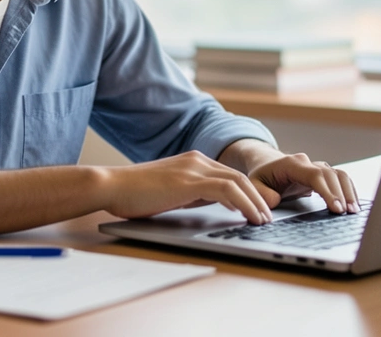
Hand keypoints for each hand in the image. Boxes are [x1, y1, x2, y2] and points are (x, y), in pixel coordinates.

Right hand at [101, 151, 273, 224]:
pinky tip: (249, 215)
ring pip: (238, 182)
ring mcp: (193, 169)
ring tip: (263, 220)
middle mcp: (196, 160)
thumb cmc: (133, 194)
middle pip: (240, 177)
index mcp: (192, 162)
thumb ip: (190, 193)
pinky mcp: (189, 181)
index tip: (259, 208)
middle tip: (269, 215)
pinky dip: (243, 202)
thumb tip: (210, 204)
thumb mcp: (169, 192)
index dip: (249, 192)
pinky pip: (226, 189)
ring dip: (255, 202)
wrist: (111, 186)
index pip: (230, 175)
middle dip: (259, 197)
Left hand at [221, 141, 359, 213]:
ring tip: (354, 211)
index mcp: (292, 164)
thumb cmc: (261, 175)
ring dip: (348, 192)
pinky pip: (340, 179)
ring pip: (339, 175)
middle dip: (341, 194)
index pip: (315, 175)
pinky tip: (353, 204)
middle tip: (348, 213)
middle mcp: (307, 163)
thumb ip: (262, 193)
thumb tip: (275, 201)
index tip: (336, 207)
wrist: (267, 164)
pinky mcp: (323, 175)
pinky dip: (348, 191)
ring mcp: (317, 167)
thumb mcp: (253, 183)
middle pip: (331, 175)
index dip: (327, 191)